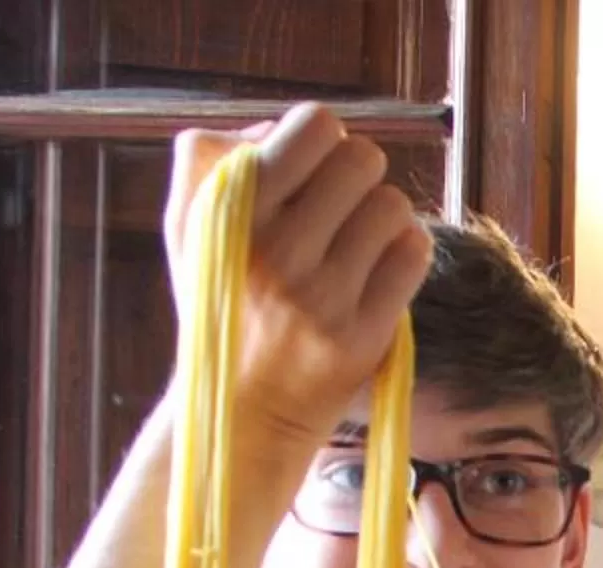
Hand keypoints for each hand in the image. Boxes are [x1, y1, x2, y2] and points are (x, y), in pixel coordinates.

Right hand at [162, 102, 432, 460]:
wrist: (241, 407)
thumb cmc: (222, 301)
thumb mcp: (188, 225)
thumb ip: (212, 158)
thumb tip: (273, 128)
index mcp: (235, 210)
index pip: (317, 124)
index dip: (322, 140)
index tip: (311, 171)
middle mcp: (280, 249)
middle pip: (363, 158)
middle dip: (356, 178)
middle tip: (336, 211)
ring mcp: (325, 293)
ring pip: (394, 205)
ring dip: (382, 220)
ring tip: (352, 247)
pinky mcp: (365, 331)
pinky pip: (415, 253)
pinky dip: (404, 254)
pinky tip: (376, 271)